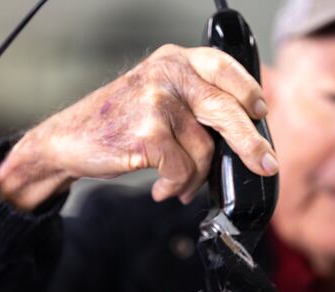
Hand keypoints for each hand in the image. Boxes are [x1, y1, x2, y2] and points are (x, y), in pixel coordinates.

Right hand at [0, 44, 277, 210]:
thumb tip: (241, 137)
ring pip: (204, 151)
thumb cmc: (118, 122)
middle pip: (227, 111)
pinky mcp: (148, 132)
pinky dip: (175, 186)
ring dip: (195, 177)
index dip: (249, 91)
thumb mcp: (158, 96)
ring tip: (178, 184)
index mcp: (175, 60)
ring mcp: (157, 101)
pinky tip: (162, 188)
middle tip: (266, 165)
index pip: (224, 67)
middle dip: (251, 145)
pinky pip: (183, 170)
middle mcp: (168, 74)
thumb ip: (194, 102)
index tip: (261, 113)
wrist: (68, 140)